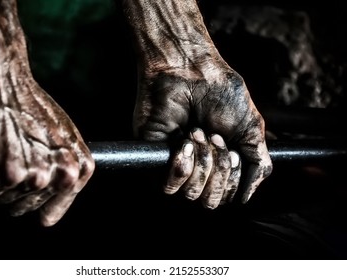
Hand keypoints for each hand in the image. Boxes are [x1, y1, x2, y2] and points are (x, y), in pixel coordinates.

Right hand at [0, 0, 94, 224]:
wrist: (2, 81)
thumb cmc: (30, 105)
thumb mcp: (64, 137)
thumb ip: (63, 167)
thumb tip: (54, 196)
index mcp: (79, 169)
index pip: (54, 210)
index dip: (36, 205)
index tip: (26, 198)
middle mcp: (62, 177)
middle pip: (27, 208)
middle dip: (14, 192)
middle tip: (10, 162)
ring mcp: (35, 178)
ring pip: (5, 204)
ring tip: (1, 155)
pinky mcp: (5, 176)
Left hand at [133, 63, 272, 206]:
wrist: (189, 71)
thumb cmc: (220, 94)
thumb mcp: (252, 129)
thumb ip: (259, 165)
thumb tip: (245, 199)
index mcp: (221, 165)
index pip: (227, 197)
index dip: (234, 177)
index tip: (232, 148)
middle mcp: (199, 169)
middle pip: (211, 201)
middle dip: (220, 168)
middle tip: (216, 136)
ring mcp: (176, 165)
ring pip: (192, 194)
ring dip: (203, 159)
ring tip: (198, 132)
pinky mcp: (155, 160)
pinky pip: (169, 185)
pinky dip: (183, 163)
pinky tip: (184, 140)